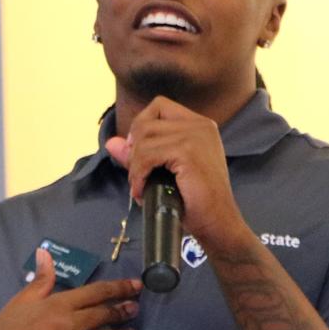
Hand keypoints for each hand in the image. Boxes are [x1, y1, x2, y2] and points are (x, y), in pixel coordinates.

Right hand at [0, 247, 139, 329]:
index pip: (98, 292)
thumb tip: (46, 254)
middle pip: (107, 315)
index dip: (120, 288)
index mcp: (57, 305)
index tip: (135, 286)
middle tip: (134, 309)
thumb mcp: (20, 302)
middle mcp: (70, 327)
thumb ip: (41, 280)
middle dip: (125, 310)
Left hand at [105, 96, 249, 251]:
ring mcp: (195, 136)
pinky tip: (142, 190)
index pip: (158, 107)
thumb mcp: (162, 172)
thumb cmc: (193, 201)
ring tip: (142, 185)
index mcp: (198, 125)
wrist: (216, 223)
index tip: (139, 154)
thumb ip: (139, 154)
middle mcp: (200, 125)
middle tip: (138, 176)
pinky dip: (138, 175)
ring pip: (143, 139)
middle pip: (146, 122)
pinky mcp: (188, 151)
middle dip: (134, 150)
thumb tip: (111, 142)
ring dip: (135, 165)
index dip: (141, 128)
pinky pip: (146, 155)